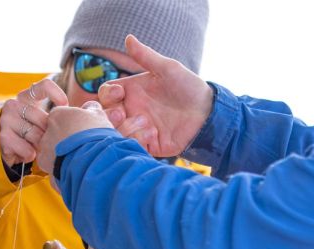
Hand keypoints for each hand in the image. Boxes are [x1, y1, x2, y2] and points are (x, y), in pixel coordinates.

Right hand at [0, 78, 68, 165]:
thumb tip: (90, 108)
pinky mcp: (3, 136)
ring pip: (35, 134)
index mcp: (27, 97)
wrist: (6, 150)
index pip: (42, 86)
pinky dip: (30, 155)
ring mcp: (7, 119)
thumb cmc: (31, 135)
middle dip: (49, 134)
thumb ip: (59, 115)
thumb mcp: (44, 122)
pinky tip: (28, 154)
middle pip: (44, 118)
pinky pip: (26, 148)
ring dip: (40, 146)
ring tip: (35, 147)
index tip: (65, 106)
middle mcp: (15, 104)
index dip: (56, 94)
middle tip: (46, 141)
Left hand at [35, 101, 114, 175]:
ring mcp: (44, 148)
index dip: (72, 122)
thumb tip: (91, 107)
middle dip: (65, 137)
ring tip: (78, 158)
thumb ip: (92, 109)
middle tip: (80, 144)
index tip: (81, 129)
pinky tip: (73, 168)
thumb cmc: (97, 136)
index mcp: (58, 114)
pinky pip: (51, 165)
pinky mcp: (46, 165)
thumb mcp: (99, 117)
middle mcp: (47, 130)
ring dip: (61, 152)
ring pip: (51, 149)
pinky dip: (60, 167)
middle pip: (54, 132)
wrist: (94, 160)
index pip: (60, 115)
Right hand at [97, 35, 213, 157]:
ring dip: (127, 128)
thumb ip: (146, 56)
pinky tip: (153, 134)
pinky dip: (140, 140)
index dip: (107, 95)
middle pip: (107, 116)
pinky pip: (135, 146)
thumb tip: (129, 37)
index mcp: (132, 92)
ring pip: (118, 133)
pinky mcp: (151, 144)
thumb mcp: (167, 69)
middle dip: (110, 116)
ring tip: (145, 122)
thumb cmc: (188, 87)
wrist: (207, 111)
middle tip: (121, 114)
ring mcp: (140, 128)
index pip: (106, 95)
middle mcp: (133, 111)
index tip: (118, 93)